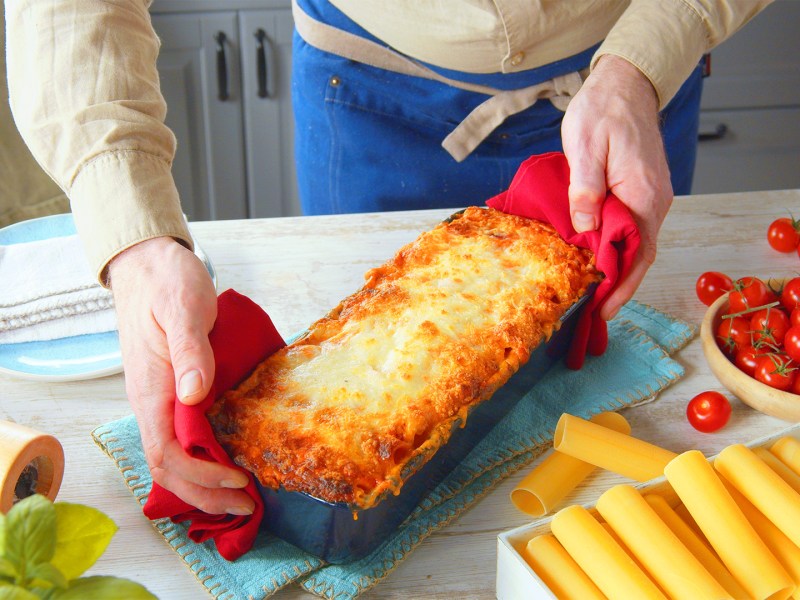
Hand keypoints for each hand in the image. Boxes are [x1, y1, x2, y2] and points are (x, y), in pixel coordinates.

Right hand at [108, 237, 254, 514]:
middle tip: (247, 505)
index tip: (238, 482)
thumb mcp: (183, 309)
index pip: (167, 453)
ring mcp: (159, 398)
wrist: (148, 265)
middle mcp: (151, 402)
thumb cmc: (167, 284)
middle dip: (205, 493)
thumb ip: (190, 352)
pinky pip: (181, 437)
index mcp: (150, 389)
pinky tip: (228, 459)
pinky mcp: (170, 391)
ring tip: (242, 494)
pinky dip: (203, 458)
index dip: (201, 476)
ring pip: (174, 456)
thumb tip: (194, 396)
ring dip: (204, 481)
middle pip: (168, 467)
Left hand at [561, 54, 672, 319]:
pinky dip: (615, 247)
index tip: (604, 309)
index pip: (638, 253)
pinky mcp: (640, 191)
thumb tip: (584, 228)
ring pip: (635, 243)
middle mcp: (654, 200)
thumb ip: (585, 189)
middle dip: (619, 286)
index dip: (622, 286)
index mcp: (643, 195)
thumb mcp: (585, 148)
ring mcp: (650, 196)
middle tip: (593, 311)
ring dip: (616, 268)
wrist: (624, 85)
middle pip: (640, 255)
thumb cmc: (602, 112)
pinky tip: (596, 257)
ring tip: (592, 292)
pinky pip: (630, 228)